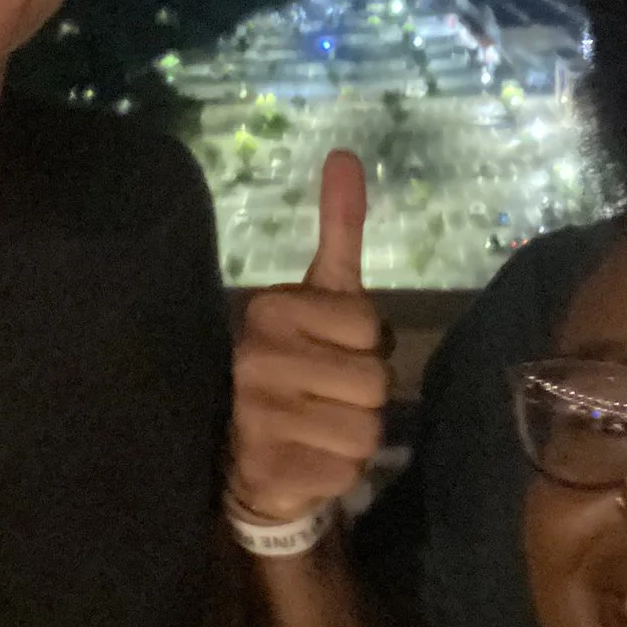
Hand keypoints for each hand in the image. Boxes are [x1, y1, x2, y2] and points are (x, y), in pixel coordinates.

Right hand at [228, 151, 389, 524]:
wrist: (252, 454)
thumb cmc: (301, 363)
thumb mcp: (324, 294)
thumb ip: (339, 228)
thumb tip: (346, 154)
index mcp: (270, 309)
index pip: (369, 327)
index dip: (366, 346)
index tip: (332, 351)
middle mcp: (254, 359)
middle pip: (373, 382)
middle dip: (365, 396)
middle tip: (327, 395)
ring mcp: (255, 418)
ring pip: (365, 430)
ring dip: (355, 436)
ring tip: (319, 428)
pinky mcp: (267, 471)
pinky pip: (344, 471)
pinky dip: (338, 472)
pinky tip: (307, 461)